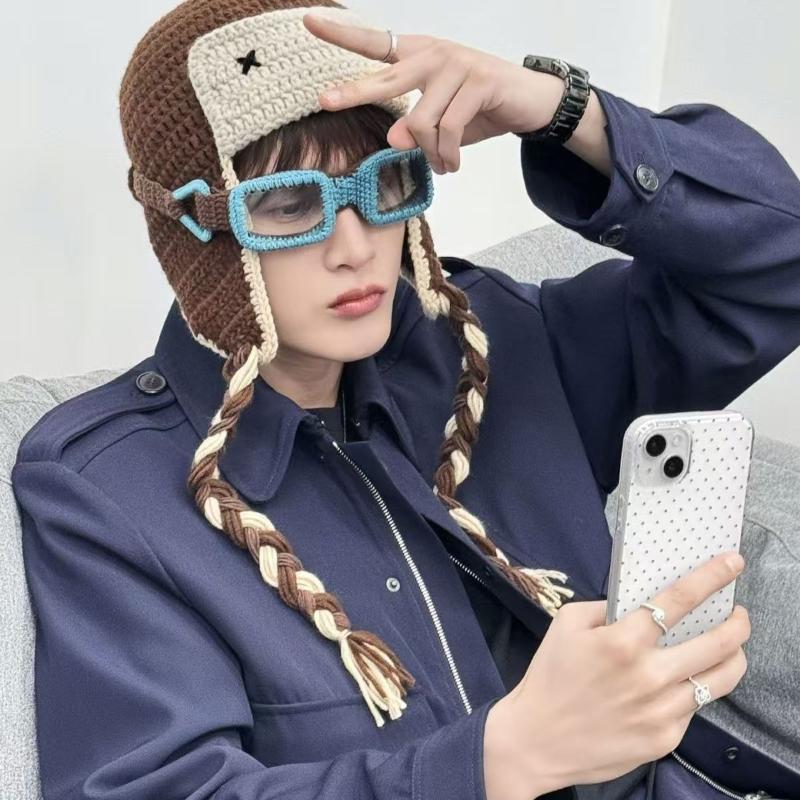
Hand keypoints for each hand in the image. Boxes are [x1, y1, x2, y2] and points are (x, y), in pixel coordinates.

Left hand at [302, 12, 563, 173]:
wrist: (529, 101)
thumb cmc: (479, 109)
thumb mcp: (441, 122)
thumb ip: (415, 129)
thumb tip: (394, 140)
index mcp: (419, 56)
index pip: (376, 43)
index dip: (343, 33)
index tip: (309, 21)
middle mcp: (433, 53)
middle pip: (385, 79)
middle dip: (354, 92)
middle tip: (325, 103)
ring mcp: (456, 64)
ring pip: (422, 121)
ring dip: (430, 153)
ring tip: (442, 165)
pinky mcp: (479, 82)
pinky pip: (449, 129)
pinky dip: (447, 155)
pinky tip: (452, 166)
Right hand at [483, 551, 749, 797]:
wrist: (537, 739)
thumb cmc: (549, 675)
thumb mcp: (566, 624)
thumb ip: (605, 608)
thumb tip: (638, 602)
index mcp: (622, 641)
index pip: (679, 600)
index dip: (711, 577)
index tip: (732, 563)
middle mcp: (649, 675)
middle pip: (718, 643)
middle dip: (738, 623)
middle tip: (739, 614)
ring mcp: (661, 711)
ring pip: (720, 680)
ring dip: (732, 657)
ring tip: (730, 648)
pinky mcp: (665, 739)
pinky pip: (694, 707)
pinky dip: (695, 689)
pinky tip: (683, 682)